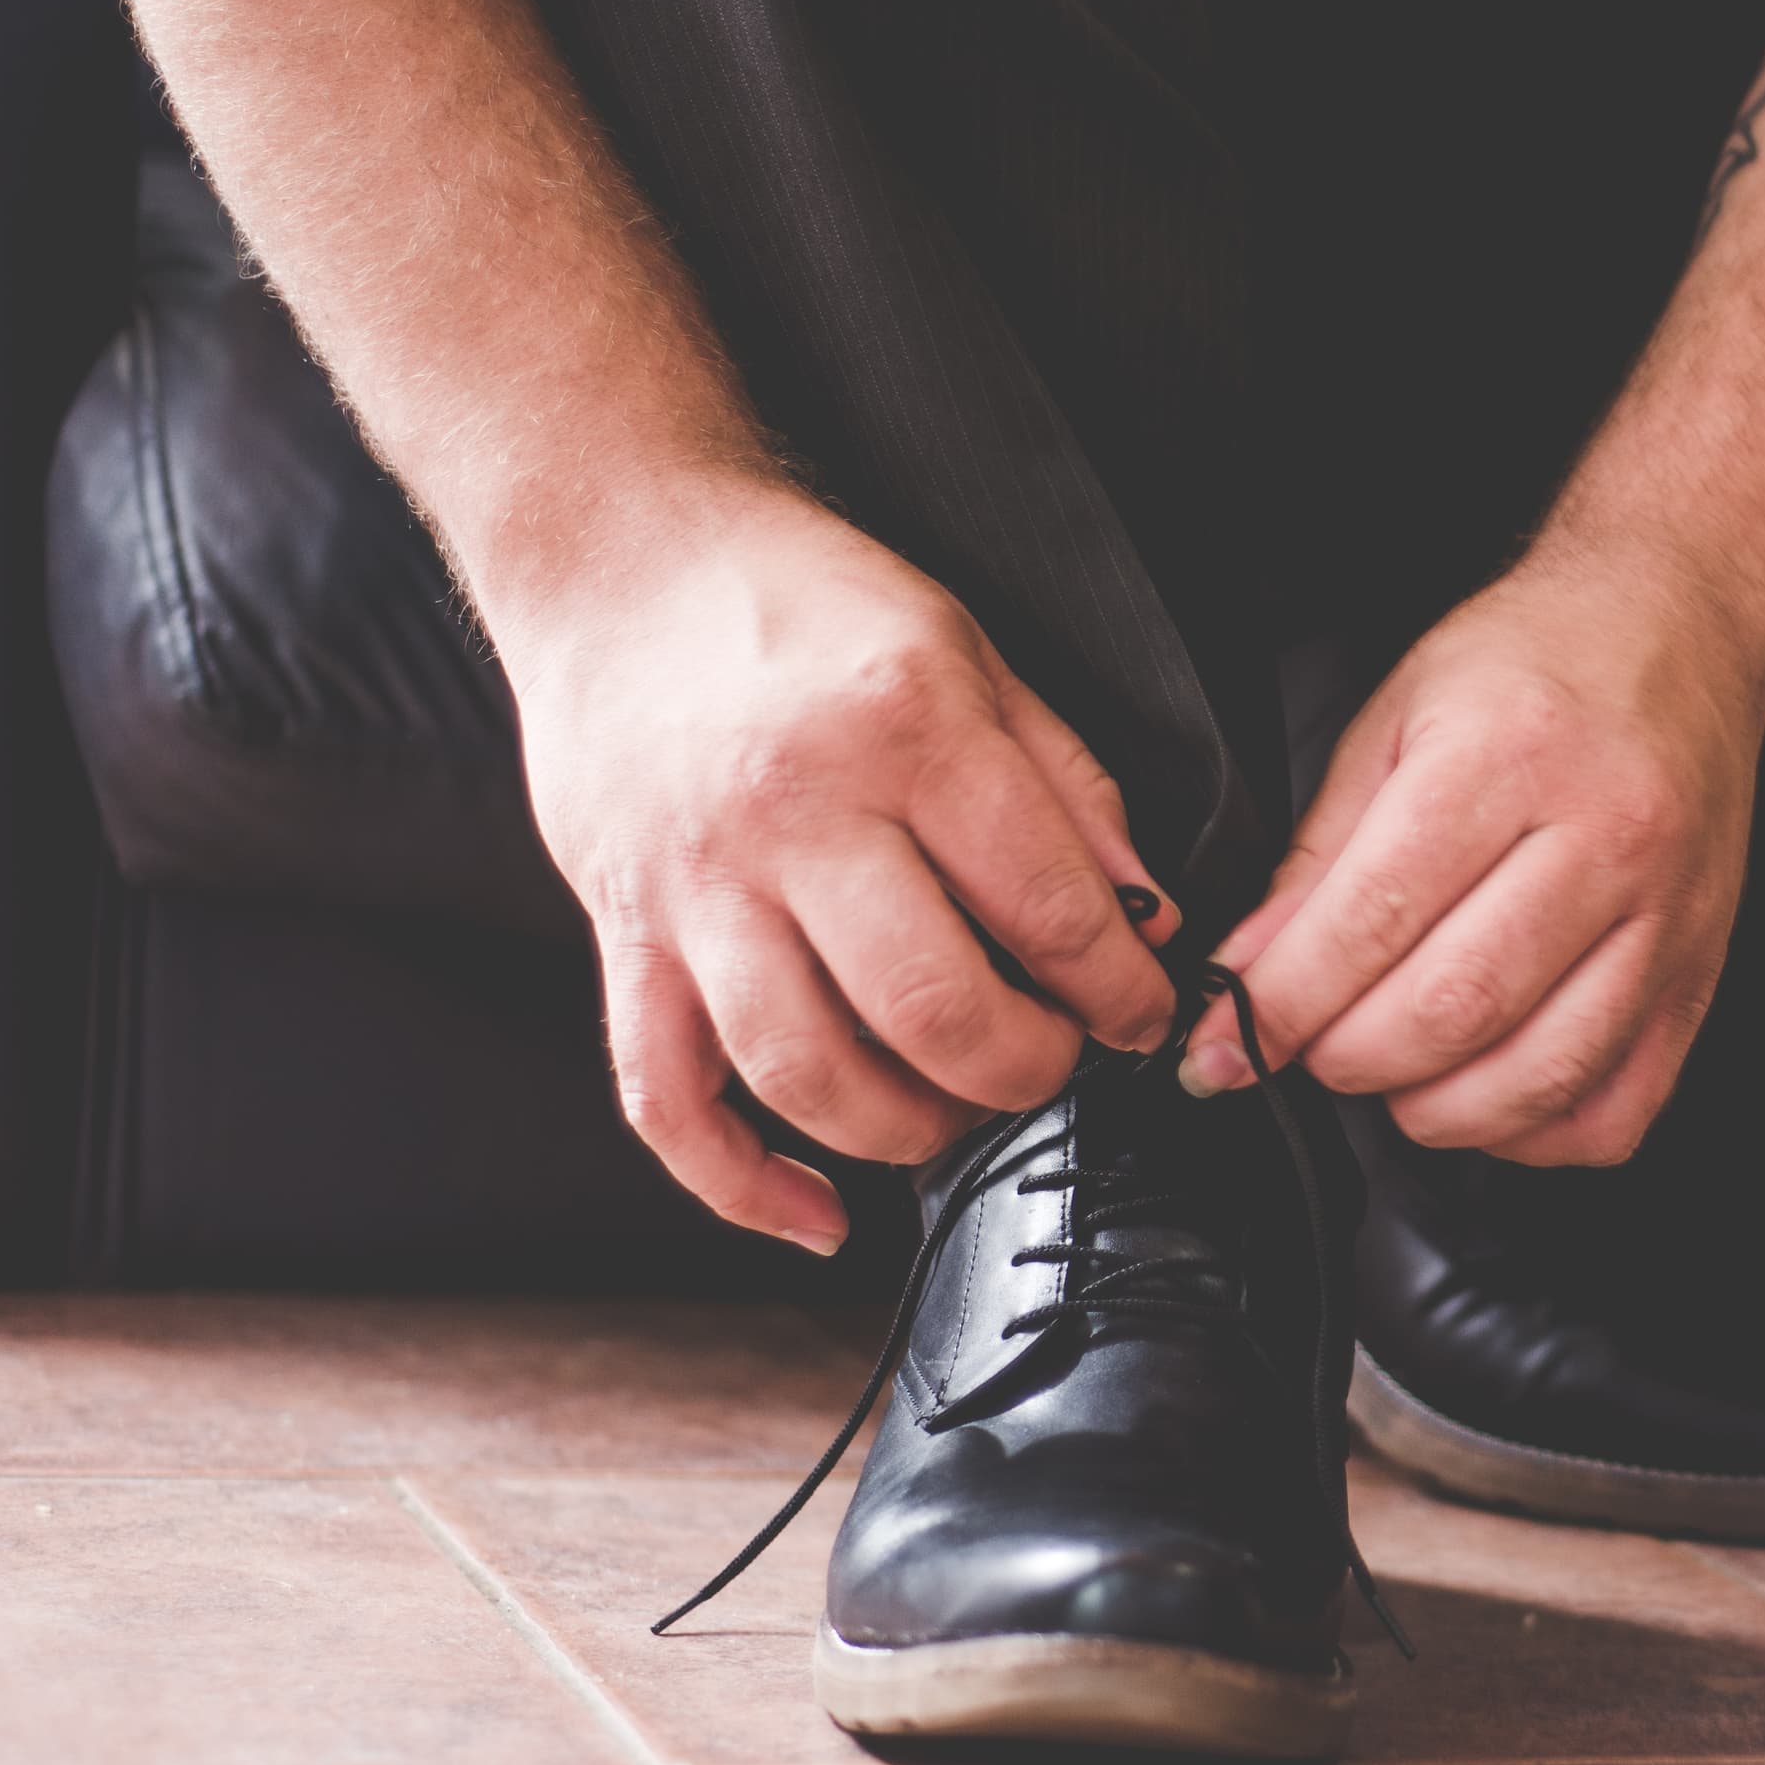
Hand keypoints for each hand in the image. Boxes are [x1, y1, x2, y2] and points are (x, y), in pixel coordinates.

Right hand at [500, 483, 1184, 1251]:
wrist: (617, 550)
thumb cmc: (802, 601)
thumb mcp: (969, 651)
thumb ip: (1067, 788)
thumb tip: (1147, 918)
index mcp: (902, 731)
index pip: (1047, 909)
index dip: (1121, 990)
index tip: (1144, 1016)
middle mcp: (792, 816)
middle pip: (933, 1010)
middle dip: (1026, 1070)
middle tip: (1056, 1063)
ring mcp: (694, 887)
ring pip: (806, 1073)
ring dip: (909, 1128)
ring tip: (959, 1108)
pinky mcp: (622, 935)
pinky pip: (665, 1098)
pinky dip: (742, 1185)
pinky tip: (819, 1214)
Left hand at [1181, 556, 1764, 1164]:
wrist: (1679, 626)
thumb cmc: (1535, 662)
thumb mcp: (1395, 717)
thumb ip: (1318, 857)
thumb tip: (1247, 977)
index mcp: (1510, 753)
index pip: (1375, 919)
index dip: (1284, 1003)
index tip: (1229, 1044)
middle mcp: (1605, 835)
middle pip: (1456, 1007)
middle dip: (1349, 1058)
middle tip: (1312, 1048)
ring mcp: (1667, 913)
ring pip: (1540, 1075)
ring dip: (1436, 1110)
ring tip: (1393, 1074)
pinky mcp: (1700, 971)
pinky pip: (1617, 1107)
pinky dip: (1534, 1134)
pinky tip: (1487, 1093)